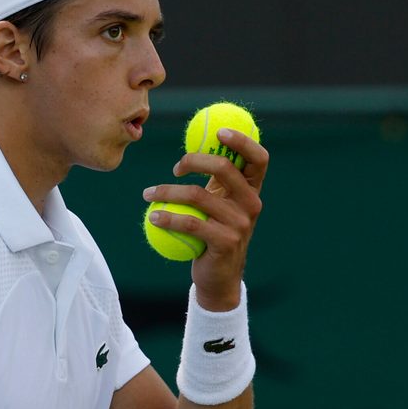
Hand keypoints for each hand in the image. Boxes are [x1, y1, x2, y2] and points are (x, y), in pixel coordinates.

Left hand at [143, 128, 267, 310]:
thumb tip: (194, 143)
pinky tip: (152, 217)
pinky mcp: (225, 242)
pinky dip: (167, 218)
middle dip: (195, 160)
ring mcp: (241, 224)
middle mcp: (252, 204)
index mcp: (253, 191)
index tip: (217, 131)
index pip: (258, 159)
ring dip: (167, 192)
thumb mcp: (220, 204)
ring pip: (198, 196)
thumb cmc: (214, 233)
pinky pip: (190, 223)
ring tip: (148, 194)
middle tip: (175, 167)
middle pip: (225, 168)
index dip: (242, 141)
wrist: (219, 277)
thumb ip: (215, 179)